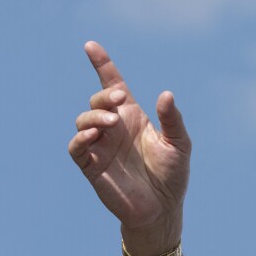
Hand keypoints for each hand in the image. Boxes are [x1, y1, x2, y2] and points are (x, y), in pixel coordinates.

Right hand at [69, 41, 190, 252]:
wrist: (163, 209)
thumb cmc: (172, 175)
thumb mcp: (179, 144)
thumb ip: (173, 120)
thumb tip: (166, 94)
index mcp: (133, 117)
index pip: (114, 85)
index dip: (103, 65)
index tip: (91, 46)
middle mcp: (114, 128)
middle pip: (98, 101)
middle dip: (105, 94)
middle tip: (121, 99)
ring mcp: (101, 146)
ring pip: (84, 120)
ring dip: (95, 116)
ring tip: (113, 122)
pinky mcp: (91, 165)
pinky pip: (76, 147)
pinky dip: (82, 138)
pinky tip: (95, 136)